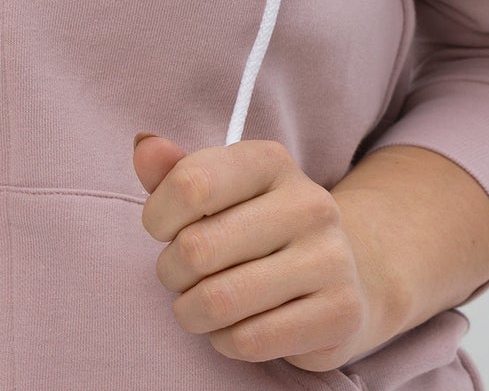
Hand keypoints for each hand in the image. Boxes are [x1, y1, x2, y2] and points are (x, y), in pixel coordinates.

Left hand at [131, 132, 404, 374]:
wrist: (343, 271)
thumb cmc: (258, 226)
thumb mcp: (219, 190)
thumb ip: (175, 171)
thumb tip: (144, 147)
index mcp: (272, 161)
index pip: (191, 184)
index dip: (157, 216)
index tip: (161, 229)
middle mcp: (308, 203)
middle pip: (198, 249)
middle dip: (171, 271)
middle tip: (179, 275)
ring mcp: (330, 258)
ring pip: (220, 300)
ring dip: (191, 311)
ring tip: (198, 304)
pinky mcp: (340, 313)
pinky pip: (250, 340)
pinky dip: (225, 341)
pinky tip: (232, 327)